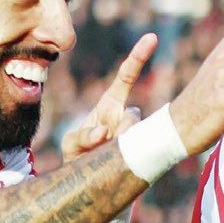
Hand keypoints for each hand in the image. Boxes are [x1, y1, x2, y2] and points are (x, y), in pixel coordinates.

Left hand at [61, 34, 157, 161]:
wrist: (89, 184)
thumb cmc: (80, 158)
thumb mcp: (72, 145)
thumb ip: (83, 138)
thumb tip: (104, 134)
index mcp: (110, 106)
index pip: (126, 78)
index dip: (138, 58)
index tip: (152, 38)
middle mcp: (126, 117)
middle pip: (134, 116)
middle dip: (121, 130)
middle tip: (105, 143)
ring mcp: (137, 135)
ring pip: (135, 137)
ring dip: (117, 148)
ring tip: (102, 159)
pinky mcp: (143, 154)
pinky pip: (137, 153)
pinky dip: (122, 160)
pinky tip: (113, 166)